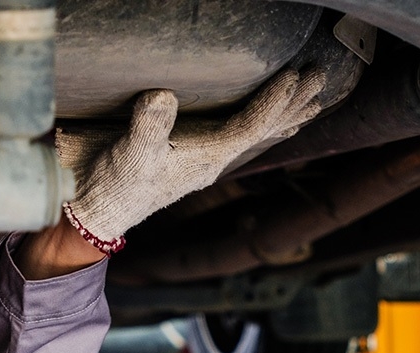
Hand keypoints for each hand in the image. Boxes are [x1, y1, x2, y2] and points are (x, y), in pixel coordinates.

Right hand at [57, 67, 324, 244]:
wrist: (99, 211)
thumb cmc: (113, 183)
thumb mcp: (128, 152)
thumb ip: (147, 125)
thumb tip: (161, 96)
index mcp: (205, 157)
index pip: (250, 127)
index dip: (274, 102)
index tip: (295, 74)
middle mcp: (214, 160)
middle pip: (266, 130)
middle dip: (295, 103)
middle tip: (321, 74)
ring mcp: (208, 161)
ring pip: (260, 136)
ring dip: (288, 116)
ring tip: (315, 99)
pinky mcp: (197, 160)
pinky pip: (244, 140)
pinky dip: (266, 127)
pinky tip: (275, 126)